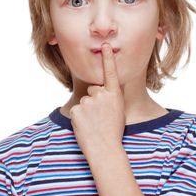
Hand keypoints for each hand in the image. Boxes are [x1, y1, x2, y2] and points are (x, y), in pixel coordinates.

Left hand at [69, 43, 125, 157]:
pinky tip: (86, 126)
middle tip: (101, 116)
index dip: (108, 58)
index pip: (110, 72)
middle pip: (93, 89)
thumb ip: (110, 97)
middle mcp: (101, 95)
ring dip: (87, 110)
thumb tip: (99, 90)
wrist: (105, 149)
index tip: (105, 45)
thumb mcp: (118, 110)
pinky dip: (79, 117)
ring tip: (94, 123)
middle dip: (95, 100)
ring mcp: (88, 102)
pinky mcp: (76, 110)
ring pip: (85, 101)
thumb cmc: (113, 131)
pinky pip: (77, 109)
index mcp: (114, 94)